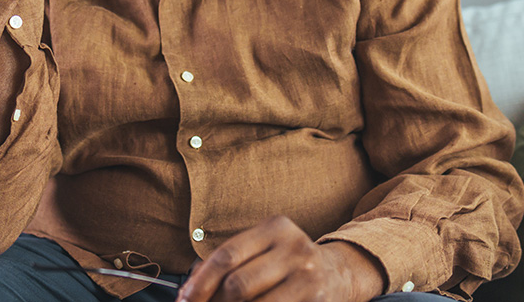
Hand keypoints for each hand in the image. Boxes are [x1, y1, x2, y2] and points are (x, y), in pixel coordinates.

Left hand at [177, 216, 383, 301]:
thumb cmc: (287, 263)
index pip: (227, 256)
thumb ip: (228, 262)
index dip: (200, 283)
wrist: (338, 274)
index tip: (185, 300)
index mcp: (276, 228)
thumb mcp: (263, 249)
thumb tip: (189, 291)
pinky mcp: (315, 300)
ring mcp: (308, 276)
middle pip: (238, 284)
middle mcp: (295, 248)